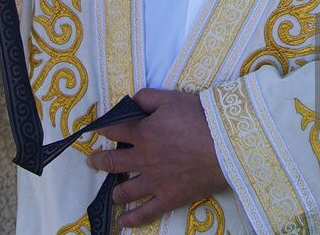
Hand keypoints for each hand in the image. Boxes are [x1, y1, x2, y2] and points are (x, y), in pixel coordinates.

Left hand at [88, 88, 226, 226]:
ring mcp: (154, 182)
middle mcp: (143, 159)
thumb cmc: (200, 117)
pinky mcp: (168, 198)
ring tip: (112, 191)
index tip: (95, 130)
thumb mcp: (172, 98)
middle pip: (113, 163)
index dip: (102, 129)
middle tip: (93, 161)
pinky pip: (146, 212)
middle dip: (99, 161)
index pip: (113, 130)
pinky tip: (123, 220)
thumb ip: (148, 98)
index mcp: (143, 133)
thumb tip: (131, 101)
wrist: (226, 144)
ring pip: (125, 191)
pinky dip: (132, 218)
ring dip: (114, 191)